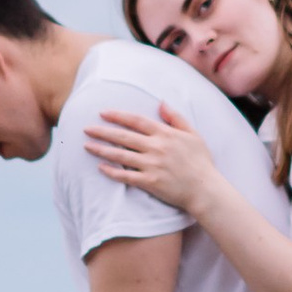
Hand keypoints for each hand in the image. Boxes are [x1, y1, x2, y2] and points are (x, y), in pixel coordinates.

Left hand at [89, 100, 219, 217]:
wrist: (205, 189)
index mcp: (165, 134)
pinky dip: (112, 172)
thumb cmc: (201, 162)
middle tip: (86, 129)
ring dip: (102, 150)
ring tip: (87, 146)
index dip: (118, 116)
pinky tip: (100, 167)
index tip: (102, 113)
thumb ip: (176, 118)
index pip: (136, 121)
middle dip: (103, 132)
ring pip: (121, 155)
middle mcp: (156, 148)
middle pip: (123, 137)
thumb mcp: (192, 134)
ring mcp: (152, 165)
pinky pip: (126, 176)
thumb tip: (161, 102)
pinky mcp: (150, 182)